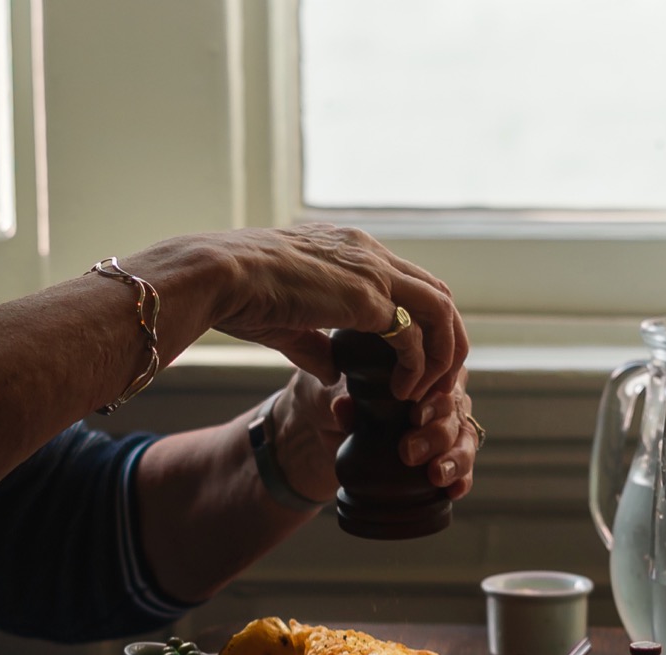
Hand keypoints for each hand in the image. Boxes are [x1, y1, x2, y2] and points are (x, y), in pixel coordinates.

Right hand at [124, 223, 467, 400]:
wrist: (219, 275)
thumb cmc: (237, 293)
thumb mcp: (284, 321)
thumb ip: (313, 344)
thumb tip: (331, 371)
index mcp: (350, 249)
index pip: (408, 281)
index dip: (419, 324)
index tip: (412, 362)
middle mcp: (370, 254)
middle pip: (437, 294)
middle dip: (446, 341)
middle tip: (437, 383)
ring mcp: (373, 272)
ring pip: (440, 311)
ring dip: (442, 356)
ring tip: (428, 393)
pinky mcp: (368, 299)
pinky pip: (414, 336)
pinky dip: (417, 368)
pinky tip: (402, 392)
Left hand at [270, 367, 477, 503]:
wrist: (319, 428)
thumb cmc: (328, 397)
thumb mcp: (327, 393)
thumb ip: (337, 398)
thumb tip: (342, 404)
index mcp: (417, 366)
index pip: (438, 377)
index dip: (431, 398)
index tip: (414, 415)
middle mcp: (439, 391)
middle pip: (453, 410)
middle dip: (435, 434)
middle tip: (409, 451)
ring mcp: (446, 422)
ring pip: (464, 438)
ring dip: (454, 459)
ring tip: (436, 475)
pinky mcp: (442, 453)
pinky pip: (461, 466)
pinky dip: (461, 478)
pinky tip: (453, 490)